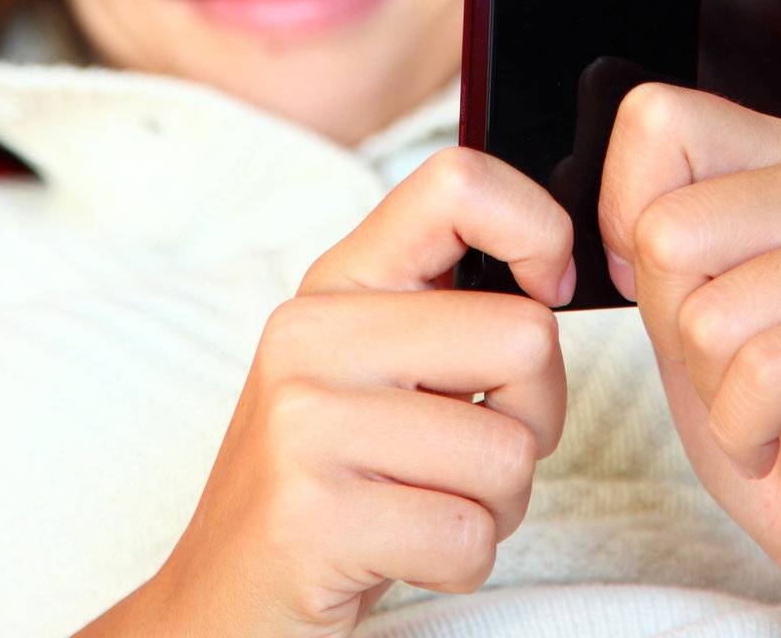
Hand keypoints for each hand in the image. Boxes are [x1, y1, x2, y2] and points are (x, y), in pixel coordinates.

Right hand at [150, 147, 572, 636]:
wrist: (222, 598)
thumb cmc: (331, 477)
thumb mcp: (373, 363)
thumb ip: (446, 304)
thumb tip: (558, 269)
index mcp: (338, 280)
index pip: (458, 183)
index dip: (537, 229)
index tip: (547, 289)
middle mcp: (312, 334)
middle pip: (525, 338)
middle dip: (533, 414)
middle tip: (471, 448)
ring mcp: (304, 423)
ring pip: (510, 451)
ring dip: (496, 504)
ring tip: (424, 505)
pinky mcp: (313, 519)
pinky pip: (470, 537)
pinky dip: (462, 562)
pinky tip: (401, 552)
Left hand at [598, 81, 780, 637]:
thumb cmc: (773, 416)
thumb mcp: (681, 308)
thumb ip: (646, 233)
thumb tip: (587, 202)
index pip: (658, 120)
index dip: (623, 221)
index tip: (667, 291)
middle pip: (668, 230)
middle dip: (675, 328)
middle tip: (736, 369)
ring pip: (710, 312)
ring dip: (714, 390)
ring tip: (773, 405)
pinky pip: (766, 371)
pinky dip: (748, 432)